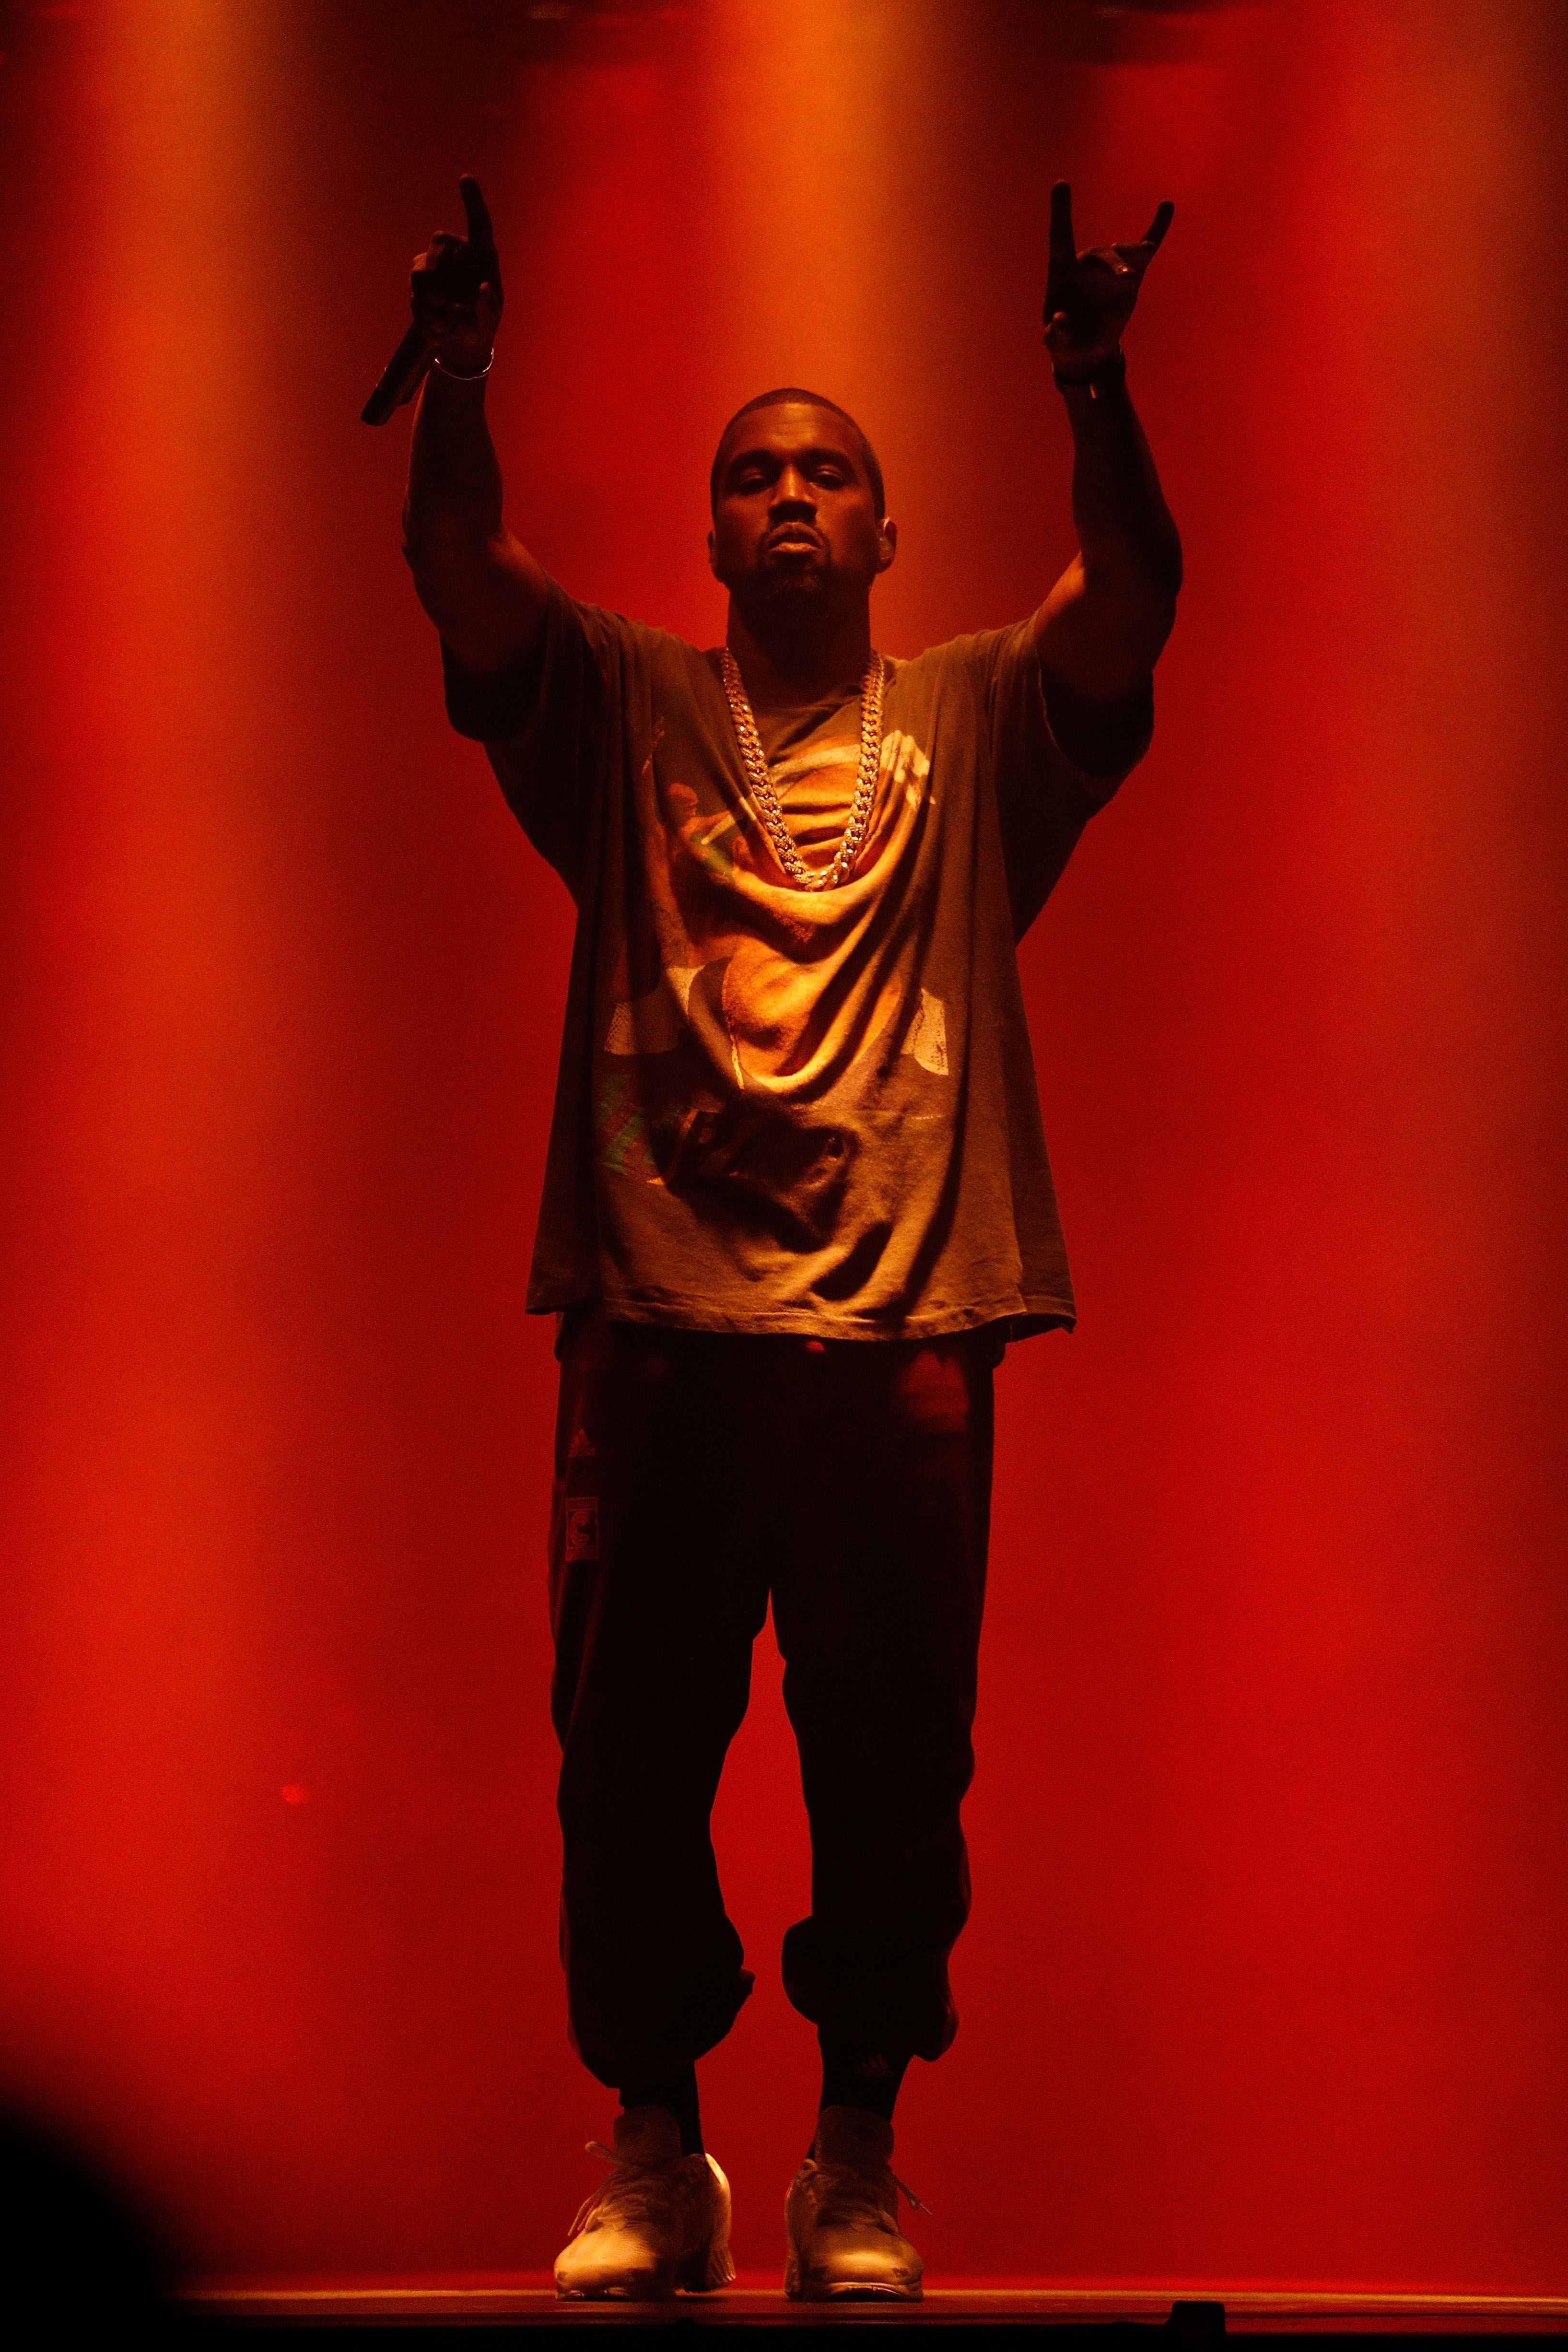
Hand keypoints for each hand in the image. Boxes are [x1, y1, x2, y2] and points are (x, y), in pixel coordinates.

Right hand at [410, 175, 502, 369]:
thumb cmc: (483, 324)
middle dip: (440, 271)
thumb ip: (489, 308)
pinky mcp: (419, 282)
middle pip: (439, 240)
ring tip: (448, 321)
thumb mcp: (490, 321)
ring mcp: (434, 266)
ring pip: (420, 269)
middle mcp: (457, 254)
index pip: (479, 224)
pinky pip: (414, 294)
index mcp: (482, 256)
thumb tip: (483, 288)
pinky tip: (441, 326)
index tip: (466, 178)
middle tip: (450, 304)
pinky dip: (426, 315)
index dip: (473, 201)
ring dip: (432, 300)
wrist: (462, 342)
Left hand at [1043, 181, 1171, 381]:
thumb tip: (1061, 321)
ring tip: (1142, 263)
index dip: (1060, 212)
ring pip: (1123, 254)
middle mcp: (1086, 265)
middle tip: (1126, 277)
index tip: (1061, 184)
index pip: (1060, 237)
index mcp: (1062, 273)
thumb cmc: (1065, 342)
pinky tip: (1167, 206)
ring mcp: (1110, 270)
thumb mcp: (1056, 343)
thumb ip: (1056, 334)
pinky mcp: (1131, 277)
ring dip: (1133, 256)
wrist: (1086, 350)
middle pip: (1101, 255)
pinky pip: (1145, 250)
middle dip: (1114, 264)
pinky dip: (1157, 229)